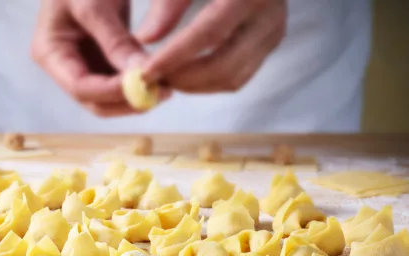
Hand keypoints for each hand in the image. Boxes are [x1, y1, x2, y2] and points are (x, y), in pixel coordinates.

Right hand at [31, 0, 169, 116]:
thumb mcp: (95, 2)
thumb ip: (115, 39)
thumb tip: (140, 73)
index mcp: (50, 52)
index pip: (79, 87)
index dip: (111, 91)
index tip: (145, 84)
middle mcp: (64, 67)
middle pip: (95, 101)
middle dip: (128, 101)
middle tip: (163, 93)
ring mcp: (83, 67)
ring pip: (110, 99)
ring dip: (137, 97)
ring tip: (167, 86)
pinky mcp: (101, 63)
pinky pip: (120, 84)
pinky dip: (140, 84)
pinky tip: (162, 78)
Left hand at [138, 0, 286, 92]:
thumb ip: (169, 2)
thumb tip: (145, 37)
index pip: (207, 34)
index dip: (174, 57)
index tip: (145, 73)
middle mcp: (268, 15)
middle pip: (223, 66)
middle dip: (184, 80)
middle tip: (152, 81)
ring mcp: (272, 32)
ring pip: (232, 79)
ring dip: (195, 85)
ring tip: (164, 77)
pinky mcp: (269, 43)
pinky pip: (238, 76)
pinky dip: (208, 82)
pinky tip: (184, 74)